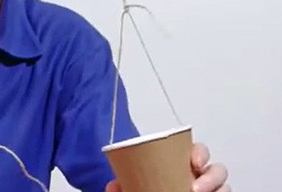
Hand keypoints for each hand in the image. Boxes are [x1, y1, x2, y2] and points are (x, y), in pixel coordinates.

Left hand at [105, 142, 229, 191]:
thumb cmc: (148, 190)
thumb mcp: (134, 188)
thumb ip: (124, 186)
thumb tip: (113, 186)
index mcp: (180, 166)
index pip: (197, 152)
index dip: (200, 152)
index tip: (194, 160)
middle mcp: (198, 178)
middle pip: (217, 169)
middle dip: (212, 174)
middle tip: (196, 187)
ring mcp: (209, 191)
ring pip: (225, 187)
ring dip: (219, 188)